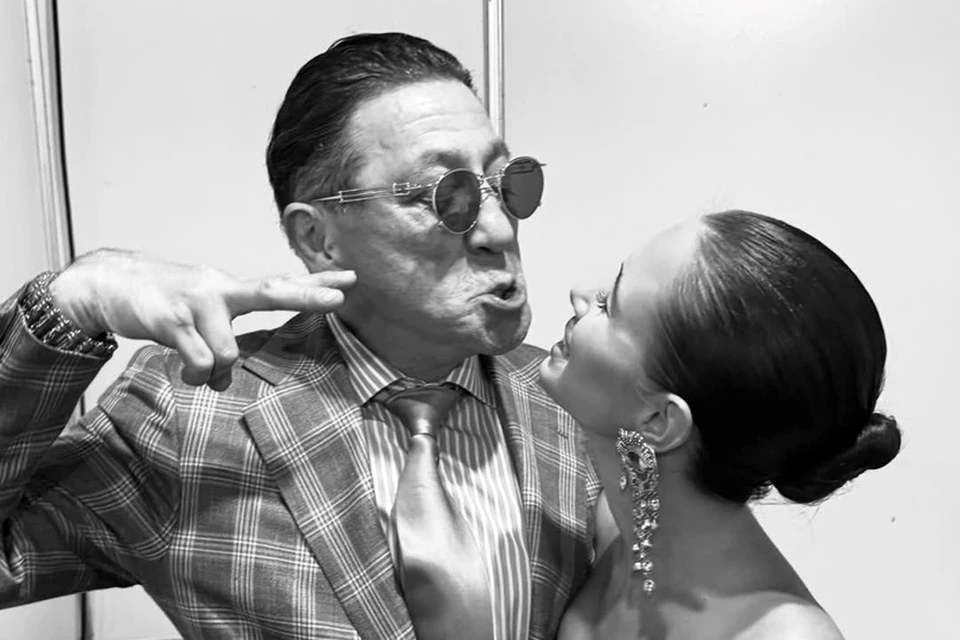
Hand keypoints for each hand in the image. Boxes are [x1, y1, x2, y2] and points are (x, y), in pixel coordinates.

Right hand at [50, 249, 356, 389]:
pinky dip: (197, 376)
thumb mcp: (200, 315)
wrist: (107, 282)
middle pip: (271, 290)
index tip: (350, 279)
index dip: (315, 282)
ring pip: (229, 352)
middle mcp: (219, 289)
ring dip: (217, 374)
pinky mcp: (172, 320)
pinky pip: (200, 362)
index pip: (280, 283)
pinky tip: (186, 372)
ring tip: (198, 373)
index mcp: (230, 289)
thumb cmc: (163, 303)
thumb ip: (221, 341)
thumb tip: (225, 379)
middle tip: (338, 299)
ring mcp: (197, 302)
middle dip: (307, 296)